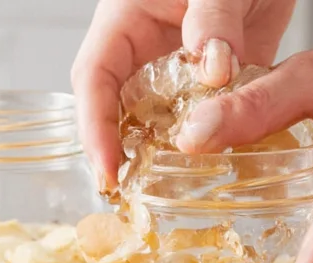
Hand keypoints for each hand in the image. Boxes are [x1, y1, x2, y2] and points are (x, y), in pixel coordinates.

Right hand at [71, 0, 295, 186]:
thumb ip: (212, 16)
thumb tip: (211, 67)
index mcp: (125, 22)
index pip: (95, 79)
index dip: (95, 126)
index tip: (108, 167)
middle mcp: (147, 50)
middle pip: (118, 109)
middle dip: (119, 152)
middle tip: (129, 195)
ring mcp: (181, 68)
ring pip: (161, 120)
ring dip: (163, 154)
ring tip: (168, 193)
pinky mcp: (217, 78)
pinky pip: (207, 116)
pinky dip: (211, 141)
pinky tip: (217, 168)